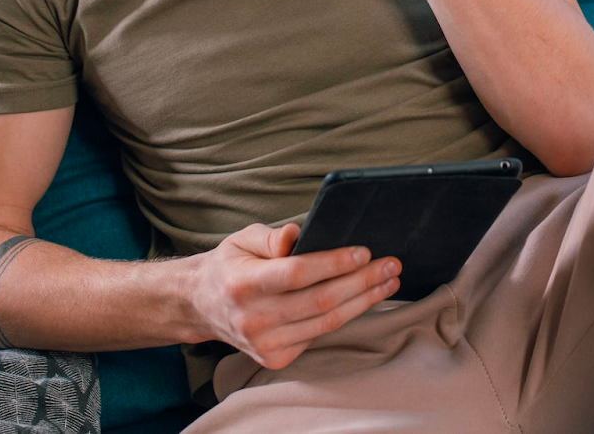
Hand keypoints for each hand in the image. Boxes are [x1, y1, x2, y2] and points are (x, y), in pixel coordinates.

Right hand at [184, 221, 400, 369]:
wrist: (202, 306)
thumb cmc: (230, 266)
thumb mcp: (242, 239)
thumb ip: (271, 236)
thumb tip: (298, 234)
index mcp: (243, 284)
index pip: (297, 274)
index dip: (334, 263)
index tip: (365, 252)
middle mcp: (253, 318)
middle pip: (320, 300)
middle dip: (362, 281)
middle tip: (391, 265)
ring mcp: (264, 343)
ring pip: (327, 322)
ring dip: (364, 300)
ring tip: (388, 281)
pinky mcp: (275, 357)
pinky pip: (319, 334)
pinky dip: (346, 316)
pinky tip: (365, 299)